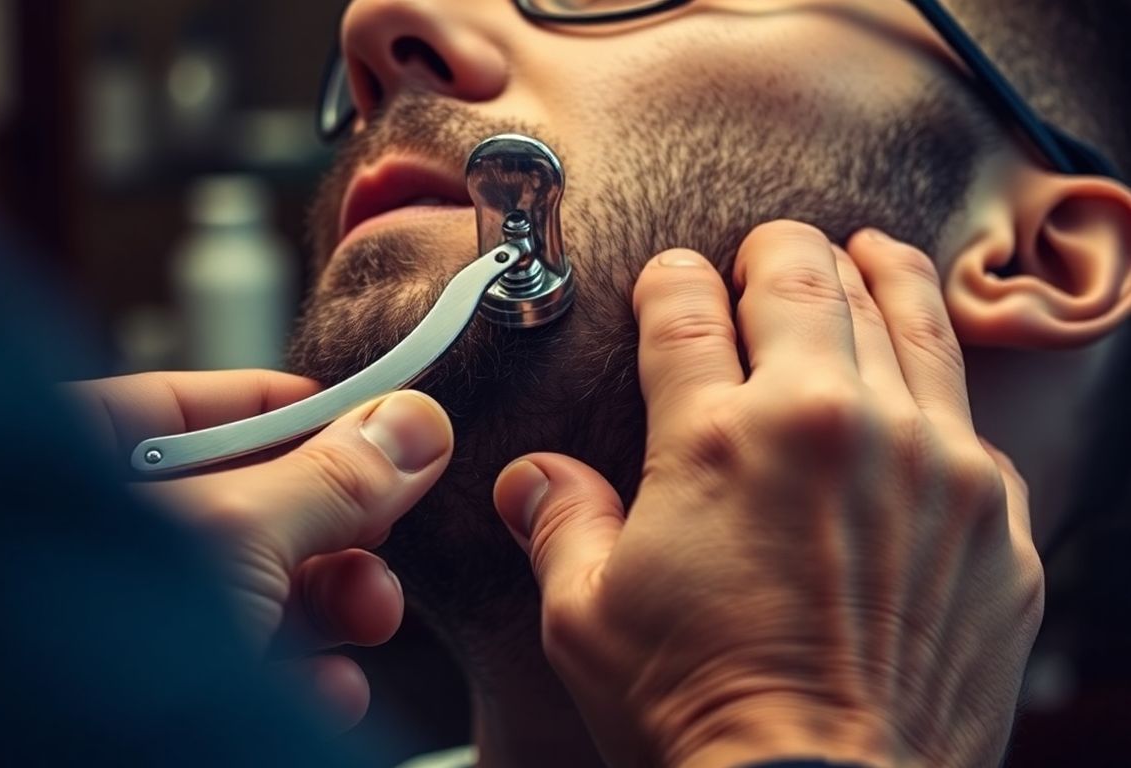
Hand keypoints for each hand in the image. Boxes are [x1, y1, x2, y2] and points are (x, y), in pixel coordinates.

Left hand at [67, 371, 452, 730]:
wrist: (46, 762)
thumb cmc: (85, 645)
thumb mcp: (234, 535)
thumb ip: (328, 479)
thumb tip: (411, 427)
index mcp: (60, 465)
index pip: (185, 408)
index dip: (285, 409)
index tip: (369, 422)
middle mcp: (87, 539)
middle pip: (238, 503)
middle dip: (330, 524)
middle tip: (383, 529)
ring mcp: (122, 624)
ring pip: (252, 590)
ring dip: (330, 602)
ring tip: (370, 613)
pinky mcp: (161, 697)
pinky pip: (244, 667)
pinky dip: (301, 675)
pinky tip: (330, 687)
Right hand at [493, 222, 1043, 766]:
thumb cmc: (697, 713)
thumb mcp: (587, 620)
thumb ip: (562, 524)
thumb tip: (532, 481)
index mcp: (718, 438)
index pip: (686, 311)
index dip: (670, 280)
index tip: (668, 276)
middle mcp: (831, 425)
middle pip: (805, 282)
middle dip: (775, 251)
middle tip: (764, 249)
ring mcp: (929, 464)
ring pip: (907, 320)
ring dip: (875, 274)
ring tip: (865, 252)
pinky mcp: (991, 517)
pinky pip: (968, 413)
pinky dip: (936, 374)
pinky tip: (922, 371)